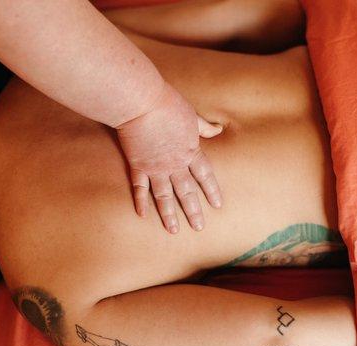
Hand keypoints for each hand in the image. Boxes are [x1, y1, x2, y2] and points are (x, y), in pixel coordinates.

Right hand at [117, 83, 222, 233]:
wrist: (142, 104)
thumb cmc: (168, 105)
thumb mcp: (192, 115)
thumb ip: (204, 127)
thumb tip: (218, 130)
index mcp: (190, 151)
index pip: (205, 176)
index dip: (211, 191)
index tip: (217, 205)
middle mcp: (175, 165)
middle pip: (186, 192)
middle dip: (193, 211)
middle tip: (199, 227)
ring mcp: (156, 168)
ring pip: (164, 196)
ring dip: (169, 214)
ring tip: (173, 230)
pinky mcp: (138, 166)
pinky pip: (140, 189)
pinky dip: (140, 202)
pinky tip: (142, 215)